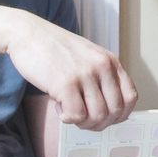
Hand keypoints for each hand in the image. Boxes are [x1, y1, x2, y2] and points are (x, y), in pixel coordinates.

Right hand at [5, 16, 137, 130]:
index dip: (119, 115)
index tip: (105, 118)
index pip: (130, 98)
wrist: (27, 33)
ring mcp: (85, 74)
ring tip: (68, 110)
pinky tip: (59, 107)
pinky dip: (68, 118)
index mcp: (110, 61)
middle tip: (82, 119)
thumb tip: (109, 113)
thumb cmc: (54, 48)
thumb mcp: (88, 57)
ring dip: (83, 122)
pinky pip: (77, 115)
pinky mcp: (65, 83)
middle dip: (99, 123)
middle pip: (115, 112)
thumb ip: (101, 78)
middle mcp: (102, 66)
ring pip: (97, 117)